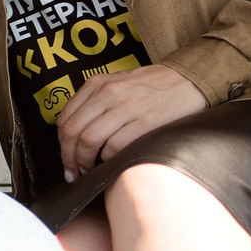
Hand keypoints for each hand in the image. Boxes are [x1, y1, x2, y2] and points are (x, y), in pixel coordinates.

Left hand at [55, 64, 205, 177]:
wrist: (189, 78)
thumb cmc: (151, 86)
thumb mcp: (116, 84)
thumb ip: (94, 102)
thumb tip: (72, 134)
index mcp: (97, 84)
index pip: (65, 119)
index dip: (61, 145)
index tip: (66, 160)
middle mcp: (108, 93)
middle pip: (72, 132)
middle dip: (68, 158)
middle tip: (74, 172)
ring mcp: (126, 106)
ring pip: (89, 140)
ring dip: (84, 161)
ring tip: (90, 170)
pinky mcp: (146, 121)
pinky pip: (115, 146)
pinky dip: (108, 159)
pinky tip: (111, 163)